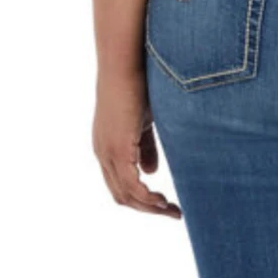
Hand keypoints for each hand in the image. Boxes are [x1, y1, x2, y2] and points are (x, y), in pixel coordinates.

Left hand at [93, 70, 180, 218]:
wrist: (126, 64)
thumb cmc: (137, 86)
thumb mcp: (144, 123)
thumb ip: (146, 148)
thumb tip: (149, 172)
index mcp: (107, 148)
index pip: (121, 186)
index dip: (143, 200)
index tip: (167, 205)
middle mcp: (103, 153)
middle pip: (122, 197)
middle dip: (149, 210)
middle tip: (175, 214)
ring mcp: (107, 153)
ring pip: (127, 196)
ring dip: (151, 208)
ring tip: (174, 211)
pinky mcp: (117, 150)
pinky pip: (132, 186)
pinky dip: (148, 199)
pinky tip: (165, 201)